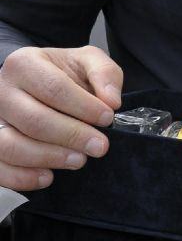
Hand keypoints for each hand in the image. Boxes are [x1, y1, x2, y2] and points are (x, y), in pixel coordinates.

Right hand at [0, 46, 121, 192]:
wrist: (38, 85)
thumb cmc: (63, 75)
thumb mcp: (87, 62)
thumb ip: (104, 74)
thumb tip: (111, 100)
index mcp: (24, 64)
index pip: (54, 88)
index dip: (84, 107)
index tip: (107, 118)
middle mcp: (1, 91)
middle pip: (33, 120)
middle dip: (71, 136)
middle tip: (99, 146)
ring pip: (11, 146)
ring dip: (49, 158)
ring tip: (79, 160)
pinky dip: (22, 177)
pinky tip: (48, 177)